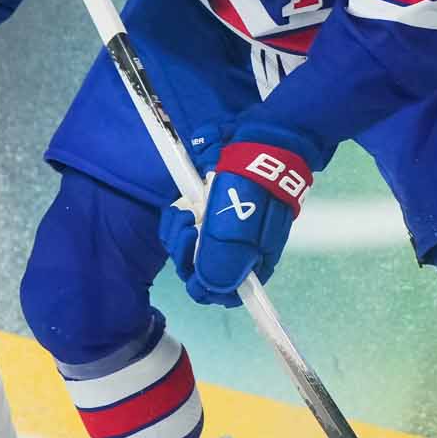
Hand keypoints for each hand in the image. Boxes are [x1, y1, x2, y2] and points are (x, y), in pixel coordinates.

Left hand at [162, 138, 314, 306]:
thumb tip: (206, 288)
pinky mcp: (201, 211)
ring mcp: (216, 230)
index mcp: (250, 263)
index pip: (222, 293)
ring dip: (179, 234)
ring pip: (184, 249)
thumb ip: (222, 262)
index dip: (205, 288)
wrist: (260, 144)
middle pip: (198, 272)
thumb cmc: (254, 188)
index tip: (196, 272)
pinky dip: (176, 219)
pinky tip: (182, 206)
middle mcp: (232, 250)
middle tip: (191, 231)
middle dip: (186, 255)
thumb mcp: (239, 228)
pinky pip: (179, 226)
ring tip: (187, 213)